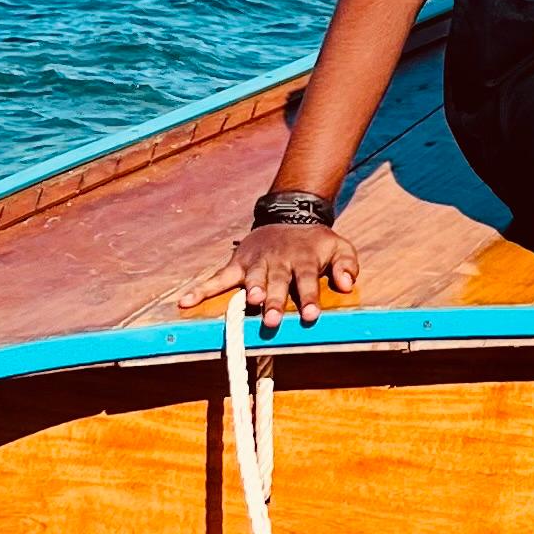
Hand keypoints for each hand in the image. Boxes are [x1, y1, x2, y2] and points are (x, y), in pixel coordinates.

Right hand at [196, 215, 361, 335]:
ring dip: (250, 290)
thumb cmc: (316, 242)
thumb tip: (347, 284)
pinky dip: (202, 290)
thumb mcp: (340, 247)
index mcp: (304, 259)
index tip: (311, 316)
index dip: (309, 297)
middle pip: (278, 281)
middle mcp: (278, 261)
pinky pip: (218, 277)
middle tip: (273, 318)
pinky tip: (185, 302)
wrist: (290, 215)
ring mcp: (256, 262)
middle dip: (275, 299)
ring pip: (252, 277)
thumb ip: (347, 264)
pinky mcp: (238, 263)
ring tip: (250, 302)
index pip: (308, 279)